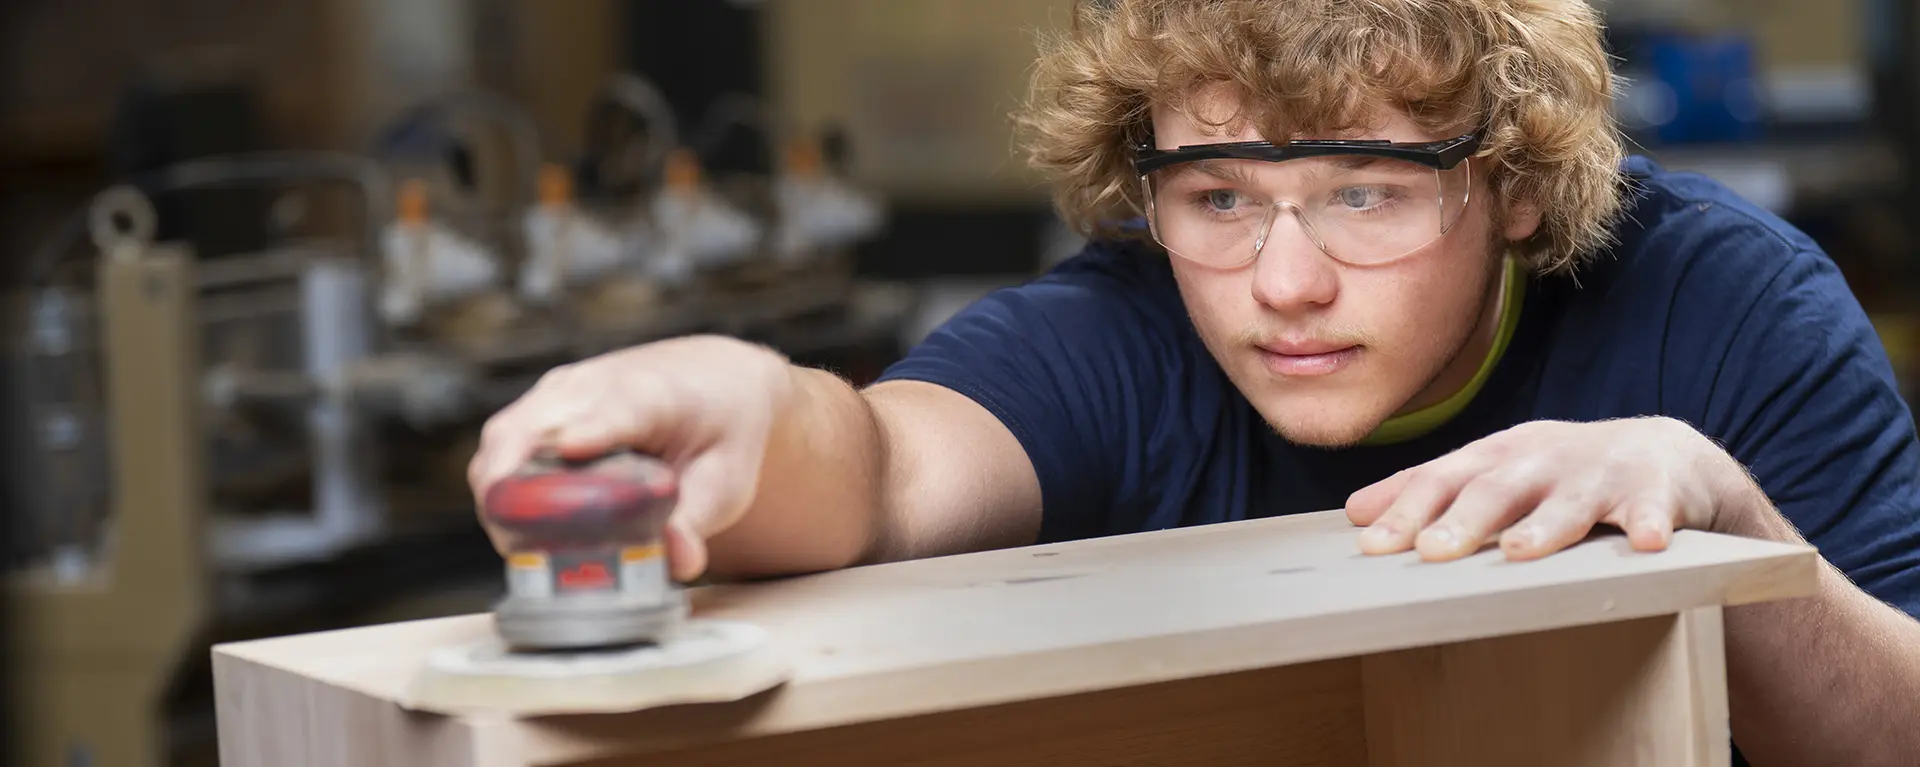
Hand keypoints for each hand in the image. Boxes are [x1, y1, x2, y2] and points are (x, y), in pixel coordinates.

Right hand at [468, 334, 794, 579]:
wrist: (711, 380)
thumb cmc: (719, 431)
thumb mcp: (727, 480)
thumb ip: (698, 522)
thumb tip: (678, 561)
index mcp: (652, 394)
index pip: (618, 409)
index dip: (594, 428)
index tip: (572, 446)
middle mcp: (595, 383)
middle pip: (532, 426)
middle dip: (513, 486)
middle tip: (517, 545)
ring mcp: (559, 391)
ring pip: (504, 438)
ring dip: (498, 492)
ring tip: (516, 546)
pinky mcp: (539, 407)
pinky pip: (501, 446)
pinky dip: (499, 486)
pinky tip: (516, 528)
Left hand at [1343, 417, 1758, 560]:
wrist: (1662, 455)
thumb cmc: (1558, 473)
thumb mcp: (1491, 472)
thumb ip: (1429, 491)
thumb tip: (1355, 512)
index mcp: (1495, 458)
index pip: (1442, 482)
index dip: (1408, 510)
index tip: (1373, 545)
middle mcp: (1540, 461)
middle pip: (1497, 490)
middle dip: (1464, 519)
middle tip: (1432, 551)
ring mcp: (1598, 474)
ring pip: (1570, 501)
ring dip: (1545, 525)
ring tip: (1520, 551)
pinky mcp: (1655, 491)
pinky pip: (1653, 509)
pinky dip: (1650, 523)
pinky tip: (1648, 544)